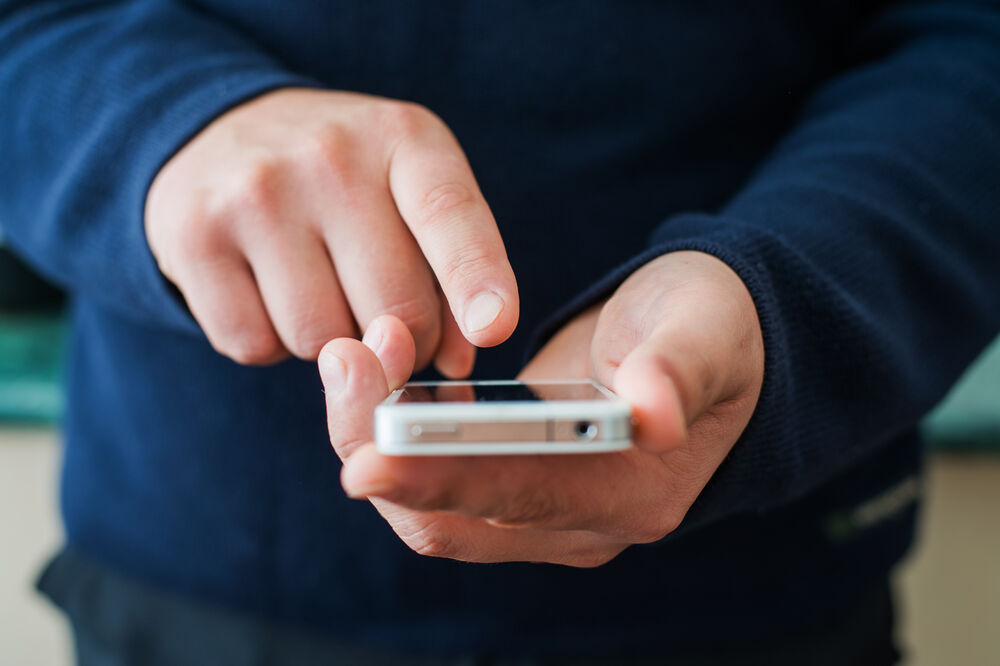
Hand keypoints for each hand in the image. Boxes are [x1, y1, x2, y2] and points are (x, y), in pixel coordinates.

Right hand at [146, 88, 517, 371]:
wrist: (222, 138)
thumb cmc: (343, 181)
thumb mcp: (410, 195)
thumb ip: (449, 269)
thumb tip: (455, 361)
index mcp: (403, 138)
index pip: (449, 213)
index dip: (476, 277)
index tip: (493, 328)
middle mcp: (329, 156)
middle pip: (394, 308)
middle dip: (405, 343)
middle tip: (389, 325)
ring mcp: (255, 193)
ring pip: (323, 340)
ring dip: (333, 345)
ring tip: (320, 289)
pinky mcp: (194, 237)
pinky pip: (255, 345)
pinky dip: (271, 344)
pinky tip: (268, 293)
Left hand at [319, 251, 763, 565]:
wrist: (707, 344)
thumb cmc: (710, 330)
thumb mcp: (703, 332)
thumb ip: (678, 370)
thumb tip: (651, 414)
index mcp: (628, 495)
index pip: (517, 501)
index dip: (438, 481)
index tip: (363, 459)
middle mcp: (578, 524)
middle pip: (451, 519)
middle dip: (380, 448)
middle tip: (345, 359)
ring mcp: (541, 512)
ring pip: (429, 505)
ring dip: (376, 438)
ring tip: (354, 354)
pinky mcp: (513, 485)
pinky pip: (434, 480)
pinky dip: (396, 434)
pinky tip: (383, 373)